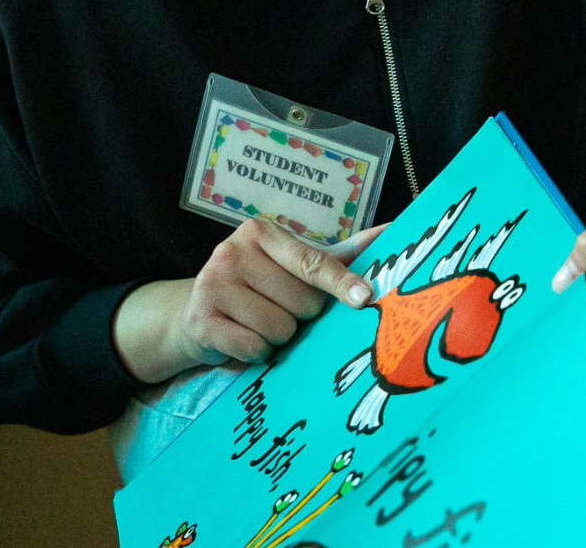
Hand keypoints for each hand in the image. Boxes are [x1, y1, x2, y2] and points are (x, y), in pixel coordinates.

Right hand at [115, 219, 389, 383]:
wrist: (193, 314)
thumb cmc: (256, 288)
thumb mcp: (290, 266)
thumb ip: (338, 255)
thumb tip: (391, 232)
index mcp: (260, 233)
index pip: (311, 261)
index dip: (341, 282)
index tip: (365, 298)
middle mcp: (233, 251)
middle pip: (301, 303)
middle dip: (299, 317)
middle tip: (278, 310)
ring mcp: (213, 283)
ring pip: (279, 329)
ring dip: (277, 337)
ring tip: (257, 324)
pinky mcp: (201, 319)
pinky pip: (254, 347)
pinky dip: (255, 352)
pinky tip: (241, 338)